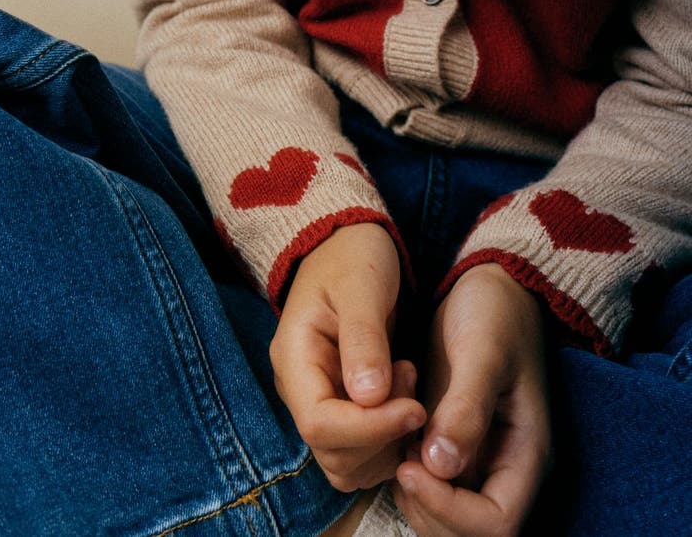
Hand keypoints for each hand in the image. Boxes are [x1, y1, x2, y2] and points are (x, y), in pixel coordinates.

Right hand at [270, 223, 425, 490]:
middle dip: (383, 434)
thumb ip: (364, 339)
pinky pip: (364, 451)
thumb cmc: (353, 256)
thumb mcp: (361, 286)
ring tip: (408, 381)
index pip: (320, 425)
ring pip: (350, 464)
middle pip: (334, 454)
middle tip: (410, 382)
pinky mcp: (341, 407)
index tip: (415, 406)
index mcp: (294, 359)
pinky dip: (391, 437)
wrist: (347, 244)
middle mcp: (300, 390)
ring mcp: (319, 400)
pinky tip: (404, 392)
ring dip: (389, 439)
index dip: (371, 428)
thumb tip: (369, 398)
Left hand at [393, 263, 550, 535]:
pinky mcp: (451, 442)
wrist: (492, 284)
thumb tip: (440, 466)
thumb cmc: (495, 312)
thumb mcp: (482, 352)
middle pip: (467, 532)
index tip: (408, 465)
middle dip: (427, 507)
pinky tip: (390, 426)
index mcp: (526, 455)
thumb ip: (465, 409)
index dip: (449, 509)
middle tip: (395, 457)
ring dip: (412, 491)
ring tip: (392, 436)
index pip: (496, 524)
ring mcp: (477, 458)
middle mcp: (503, 467)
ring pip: (442, 513)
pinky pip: (427, 480)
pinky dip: (403, 468)